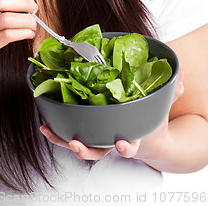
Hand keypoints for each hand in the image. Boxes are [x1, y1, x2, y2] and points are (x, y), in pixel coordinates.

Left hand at [40, 68, 183, 160]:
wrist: (144, 138)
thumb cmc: (150, 121)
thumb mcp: (161, 106)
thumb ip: (170, 91)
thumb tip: (178, 74)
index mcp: (131, 135)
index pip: (130, 144)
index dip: (126, 146)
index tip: (121, 144)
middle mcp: (111, 140)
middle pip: (99, 150)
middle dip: (87, 149)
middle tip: (77, 144)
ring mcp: (97, 138)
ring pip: (80, 145)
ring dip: (63, 140)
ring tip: (49, 131)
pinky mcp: (86, 132)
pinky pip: (69, 134)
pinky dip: (57, 131)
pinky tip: (46, 124)